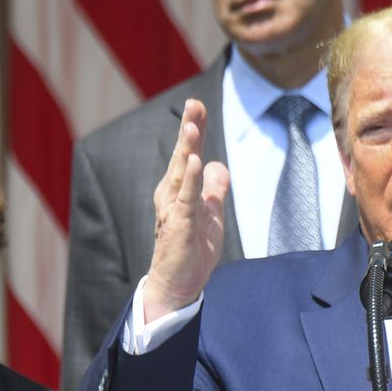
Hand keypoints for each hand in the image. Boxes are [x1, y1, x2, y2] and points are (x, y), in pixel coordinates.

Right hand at [144, 98, 230, 321]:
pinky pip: (187, 199)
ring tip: (192, 128)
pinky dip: (191, 180)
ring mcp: (174, 209)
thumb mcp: (211, 215)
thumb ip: (215, 190)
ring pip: (181, 174)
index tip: (197, 106)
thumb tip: (220, 166)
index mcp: (179, 190)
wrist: (177, 286)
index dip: (194, 130)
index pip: (189, 155)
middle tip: (194, 104)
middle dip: (189, 129)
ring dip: (187, 150)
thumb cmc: (192, 250)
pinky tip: (196, 163)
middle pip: (182, 156)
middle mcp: (171, 194)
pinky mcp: (180, 225)